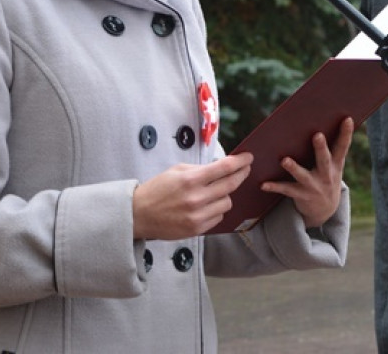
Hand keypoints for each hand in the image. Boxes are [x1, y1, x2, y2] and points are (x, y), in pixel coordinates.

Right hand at [132, 153, 252, 240]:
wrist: (139, 215)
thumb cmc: (157, 190)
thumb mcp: (177, 171)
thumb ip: (200, 169)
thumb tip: (222, 167)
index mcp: (191, 180)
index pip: (224, 168)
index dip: (240, 161)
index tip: (248, 157)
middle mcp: (196, 198)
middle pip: (231, 185)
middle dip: (242, 174)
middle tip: (245, 169)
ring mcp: (198, 216)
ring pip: (227, 202)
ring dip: (225, 194)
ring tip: (216, 191)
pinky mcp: (197, 229)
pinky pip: (218, 217)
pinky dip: (217, 209)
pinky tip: (207, 205)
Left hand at [261, 116, 354, 229]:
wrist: (325, 209)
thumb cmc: (327, 176)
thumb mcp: (334, 164)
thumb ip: (331, 147)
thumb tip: (325, 121)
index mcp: (336, 164)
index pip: (342, 147)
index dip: (346, 133)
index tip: (347, 119)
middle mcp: (326, 175)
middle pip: (324, 160)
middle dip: (320, 148)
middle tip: (317, 135)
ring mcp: (314, 186)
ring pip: (303, 176)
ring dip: (293, 168)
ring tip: (284, 160)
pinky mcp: (301, 195)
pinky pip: (287, 190)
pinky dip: (275, 187)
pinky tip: (263, 184)